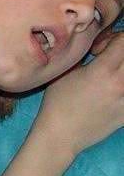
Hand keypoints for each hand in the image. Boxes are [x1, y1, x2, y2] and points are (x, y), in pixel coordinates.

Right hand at [35, 31, 123, 154]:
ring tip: (110, 76)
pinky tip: (110, 93)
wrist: (61, 136)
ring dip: (122, 69)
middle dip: (120, 52)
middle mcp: (120, 83)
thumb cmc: (58, 104)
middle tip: (107, 60)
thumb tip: (90, 42)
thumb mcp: (65, 73)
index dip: (112, 39)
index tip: (99, 50)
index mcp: (103, 71)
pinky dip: (121, 88)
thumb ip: (82, 54)